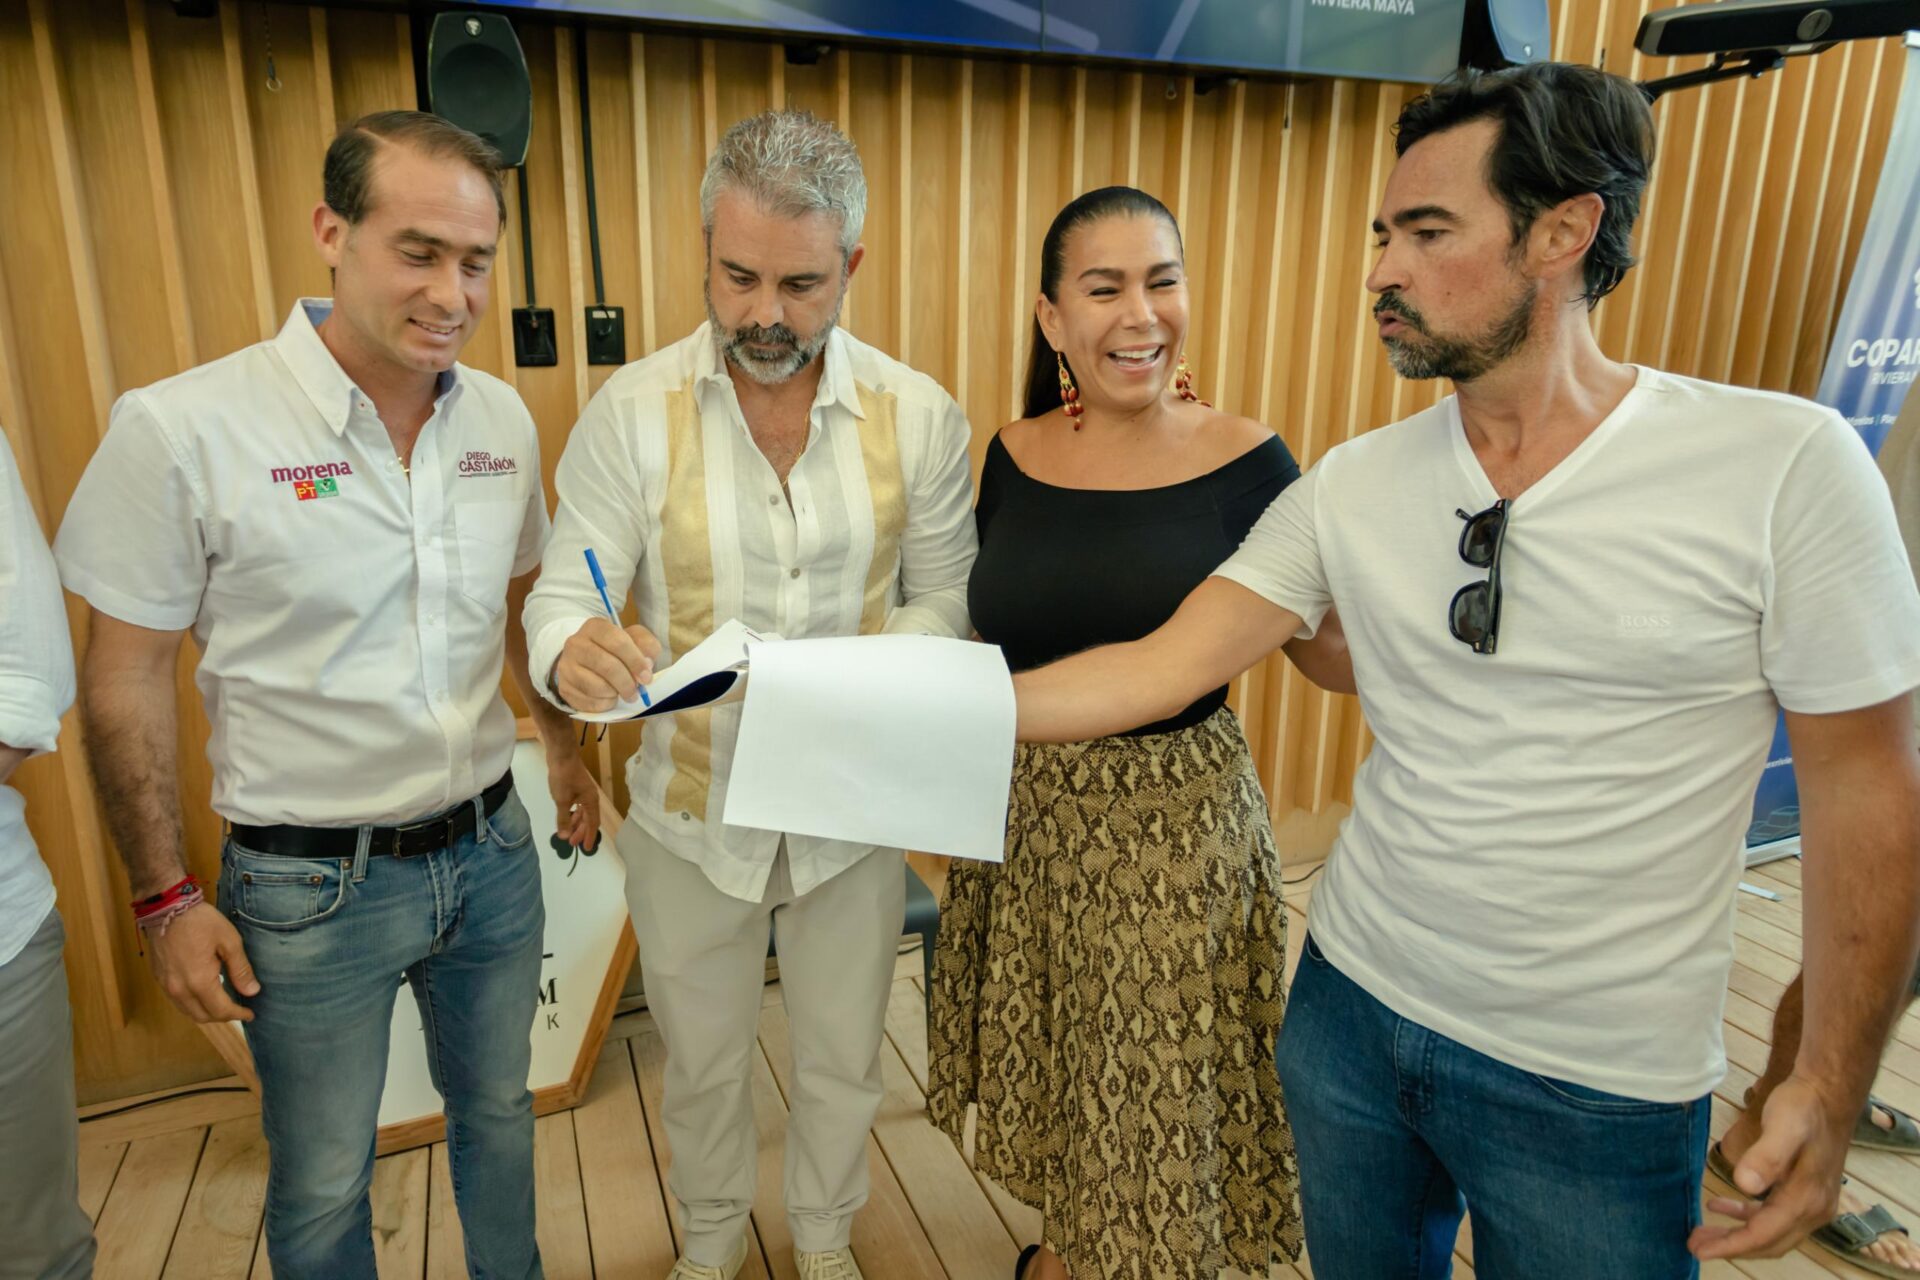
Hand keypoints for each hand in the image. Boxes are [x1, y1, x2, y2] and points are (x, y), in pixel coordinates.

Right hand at [147, 902, 259, 1022]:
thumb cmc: (201, 921)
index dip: (238, 1014)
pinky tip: (205, 993)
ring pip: (188, 1012)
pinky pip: (177, 1001)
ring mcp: (166, 986)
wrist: (166, 908)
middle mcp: (179, 989)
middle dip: (223, 1017)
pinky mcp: (159, 979)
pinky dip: (193, 1004)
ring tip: (224, 1003)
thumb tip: (252, 991)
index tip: (251, 1013)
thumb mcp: (229, 941)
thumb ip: (241, 969)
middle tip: (239, 1009)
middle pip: (203, 1016)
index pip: (220, 1010)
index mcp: (199, 982)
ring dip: (206, 1012)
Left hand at [547, 749, 600, 849]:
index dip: (590, 837)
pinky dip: (573, 814)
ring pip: (583, 813)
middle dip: (581, 832)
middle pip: (588, 820)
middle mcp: (591, 798)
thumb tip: (564, 836)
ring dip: (576, 824)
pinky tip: (566, 817)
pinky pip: (578, 806)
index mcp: (591, 801)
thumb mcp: (562, 800)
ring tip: (567, 833)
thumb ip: (564, 819)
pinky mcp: (577, 788)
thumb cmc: (563, 777)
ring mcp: (584, 793)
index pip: (593, 824)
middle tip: (571, 843)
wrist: (561, 755)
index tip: (587, 849)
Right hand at [554, 618, 660, 712]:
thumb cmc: (615, 650)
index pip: (617, 642)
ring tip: (621, 692)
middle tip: (637, 692)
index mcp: (595, 627)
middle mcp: (576, 643)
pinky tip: (608, 697)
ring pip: (597, 687)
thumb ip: (646, 645)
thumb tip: (646, 664)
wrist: (585, 662)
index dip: (635, 661)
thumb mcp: (634, 639)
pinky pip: (589, 702)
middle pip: (607, 666)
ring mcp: (566, 666)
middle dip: (627, 683)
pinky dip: (604, 704)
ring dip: (615, 693)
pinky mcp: (564, 687)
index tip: (646, 677)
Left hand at [1691, 1074, 1849, 1259]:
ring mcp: (1813, 1203)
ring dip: (1737, 1235)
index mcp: (1806, 1200)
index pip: (1764, 1235)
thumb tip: (1744, 1185)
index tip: (1700, 1251)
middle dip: (1731, 1247)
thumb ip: (1766, 1157)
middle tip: (1694, 1246)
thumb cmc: (1803, 1108)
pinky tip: (1721, 1206)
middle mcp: (1814, 1210)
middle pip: (1768, 1242)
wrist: (1827, 1093)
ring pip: (1771, 1232)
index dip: (1732, 1246)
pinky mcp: (1805, 1193)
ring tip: (1702, 1233)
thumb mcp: (1784, 1127)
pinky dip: (1748, 1216)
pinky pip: (1774, 1216)